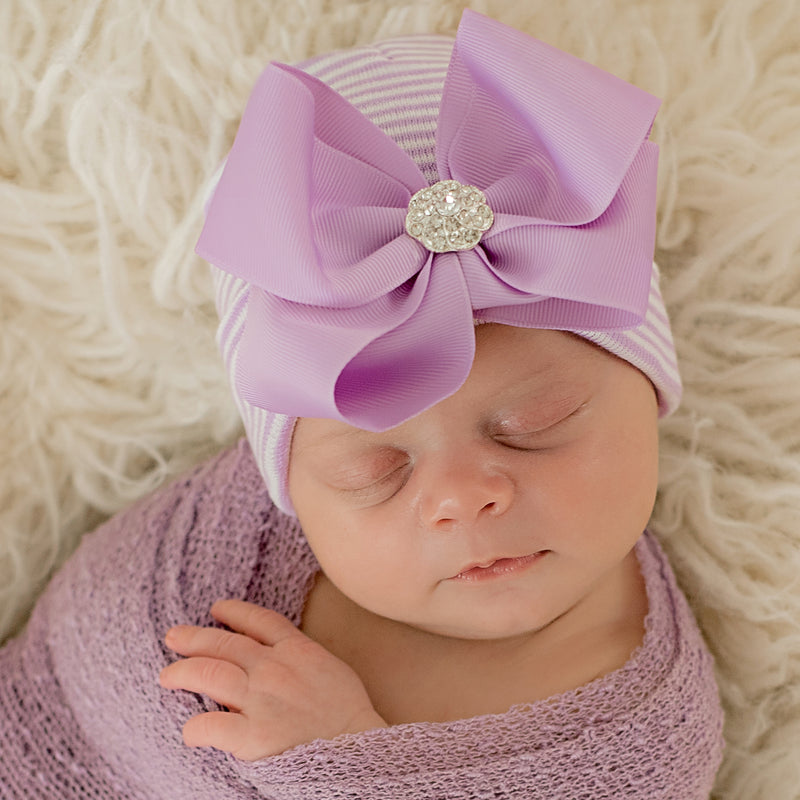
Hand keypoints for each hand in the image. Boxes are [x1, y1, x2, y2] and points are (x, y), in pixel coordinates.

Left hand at [159, 599, 386, 759]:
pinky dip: (195, 727)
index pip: (259, 621)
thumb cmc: (348, 714)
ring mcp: (262, 700)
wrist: (360, 749)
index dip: (234, 612)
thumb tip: (279, 653)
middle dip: (194, 638)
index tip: (216, 609)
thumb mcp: (331, 668)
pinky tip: (190, 730)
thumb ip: (302, 656)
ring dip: (183, 673)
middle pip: (224, 643)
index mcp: (297, 650)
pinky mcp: (253, 735)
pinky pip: (210, 725)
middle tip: (173, 637)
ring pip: (209, 673)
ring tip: (167, 676)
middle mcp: (275, 668)